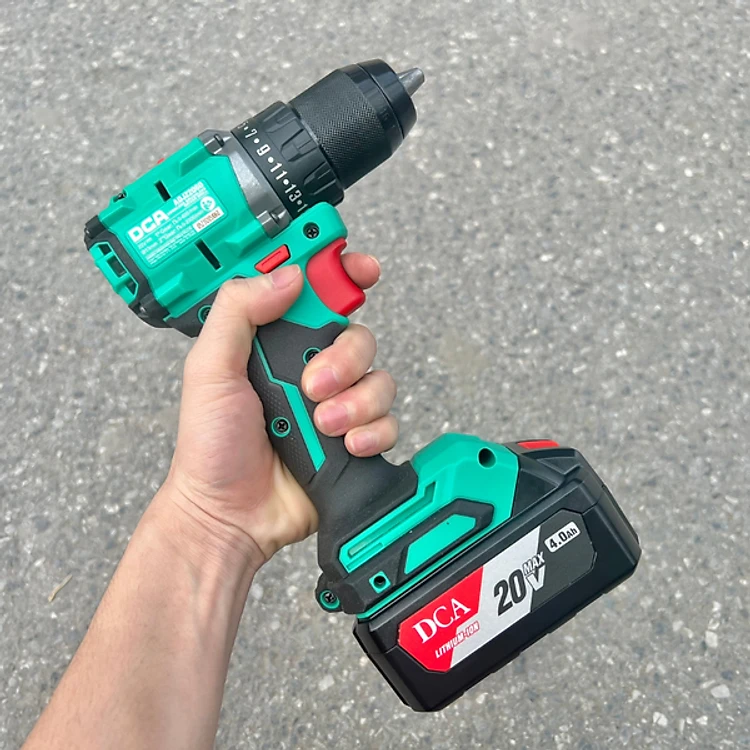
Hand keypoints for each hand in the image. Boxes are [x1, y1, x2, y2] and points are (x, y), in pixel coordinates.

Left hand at [158, 255, 397, 568]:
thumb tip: (286, 275)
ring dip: (353, 401)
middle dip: (343, 358)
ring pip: (378, 378)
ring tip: (320, 424)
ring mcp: (335, 403)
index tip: (358, 266)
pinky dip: (371, 431)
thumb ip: (239, 312)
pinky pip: (389, 421)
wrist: (231, 515)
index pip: (313, 291)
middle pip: (357, 334)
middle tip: (311, 383)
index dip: (340, 271)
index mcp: (272, 342)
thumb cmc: (212, 448)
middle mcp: (309, 367)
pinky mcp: (354, 437)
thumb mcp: (209, 370)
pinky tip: (343, 444)